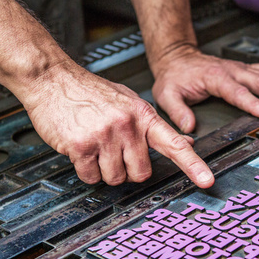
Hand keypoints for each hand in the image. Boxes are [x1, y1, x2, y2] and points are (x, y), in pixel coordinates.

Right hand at [21, 62, 213, 187]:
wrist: (51, 78)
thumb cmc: (89, 91)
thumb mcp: (129, 102)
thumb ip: (154, 126)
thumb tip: (186, 142)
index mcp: (143, 115)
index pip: (174, 144)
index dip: (193, 164)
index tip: (207, 180)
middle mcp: (127, 125)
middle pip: (141, 173)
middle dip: (128, 170)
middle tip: (114, 153)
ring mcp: (105, 136)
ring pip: (116, 179)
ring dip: (105, 171)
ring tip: (96, 148)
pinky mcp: (82, 146)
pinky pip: (91, 177)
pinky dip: (86, 171)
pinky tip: (81, 151)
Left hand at [150, 46, 258, 132]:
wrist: (177, 57)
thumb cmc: (174, 77)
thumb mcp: (167, 94)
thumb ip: (178, 111)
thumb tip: (189, 128)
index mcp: (216, 78)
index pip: (238, 93)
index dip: (254, 104)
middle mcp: (233, 71)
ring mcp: (241, 68)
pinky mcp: (245, 68)